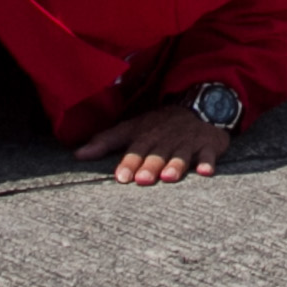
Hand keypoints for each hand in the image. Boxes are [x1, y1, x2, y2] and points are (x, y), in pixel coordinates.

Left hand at [75, 96, 233, 185]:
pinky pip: (209, 153)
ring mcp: (188, 141)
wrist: (197, 106)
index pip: (135, 149)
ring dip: (176, 165)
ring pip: (181, 154)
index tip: (121, 177)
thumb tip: (77, 155)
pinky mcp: (208, 144)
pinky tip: (207, 171)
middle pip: (157, 153)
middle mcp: (166, 139)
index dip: (128, 162)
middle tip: (143, 180)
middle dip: (150, 166)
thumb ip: (106, 142)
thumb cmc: (158, 125)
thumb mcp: (132, 128)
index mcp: (146, 135)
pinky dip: (209, 162)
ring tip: (169, 178)